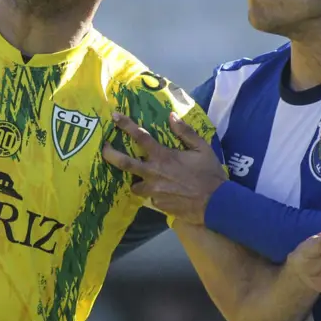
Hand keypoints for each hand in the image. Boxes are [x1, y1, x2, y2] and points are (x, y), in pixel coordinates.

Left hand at [102, 111, 226, 224]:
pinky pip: (149, 196)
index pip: (140, 137)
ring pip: (135, 184)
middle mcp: (153, 173)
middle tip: (103, 149)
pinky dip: (152, 192)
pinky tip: (161, 191)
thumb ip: (186, 132)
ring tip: (142, 177)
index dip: (126, 125)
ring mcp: (153, 190)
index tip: (114, 116)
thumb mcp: (202, 149)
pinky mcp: (157, 204)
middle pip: (124, 164)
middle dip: (110, 154)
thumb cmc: (210, 174)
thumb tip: (172, 116)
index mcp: (163, 157)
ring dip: (136, 180)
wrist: (216, 204)